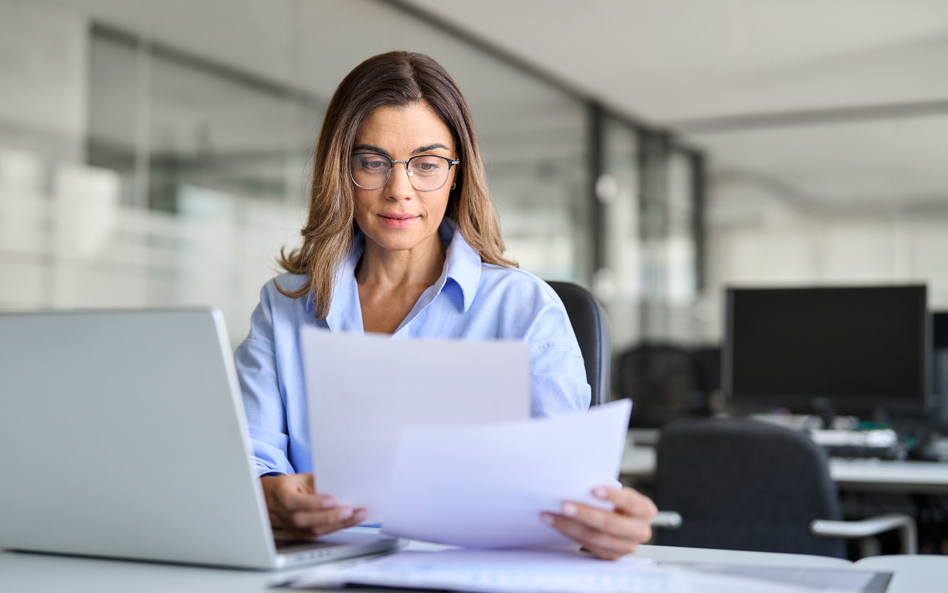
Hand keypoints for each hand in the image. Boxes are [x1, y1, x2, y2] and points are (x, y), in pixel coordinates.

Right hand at [260, 473, 366, 538]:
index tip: (331, 500)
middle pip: (305, 520)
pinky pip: (320, 533)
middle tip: (349, 510)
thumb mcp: (300, 478)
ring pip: (314, 530)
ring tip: (357, 516)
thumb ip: (316, 482)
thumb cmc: (289, 486)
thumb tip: (338, 483)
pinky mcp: (301, 534)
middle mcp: (285, 514)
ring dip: (338, 524)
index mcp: (282, 495)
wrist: (272, 500)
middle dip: (330, 517)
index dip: (312, 503)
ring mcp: (292, 527)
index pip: (294, 502)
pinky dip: (337, 527)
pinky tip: (351, 521)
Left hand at [542, 486, 657, 559]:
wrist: (619, 522)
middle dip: (585, 514)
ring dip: (570, 526)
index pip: (631, 503)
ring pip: (595, 537)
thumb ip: (606, 490)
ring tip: (552, 515)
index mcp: (645, 510)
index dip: (613, 496)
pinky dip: (569, 534)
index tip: (593, 490)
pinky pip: (588, 546)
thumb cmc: (616, 503)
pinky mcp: (611, 556)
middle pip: (610, 524)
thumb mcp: (618, 494)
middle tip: (564, 505)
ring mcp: (626, 547)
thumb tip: (579, 483)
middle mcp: (640, 531)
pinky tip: (556, 524)